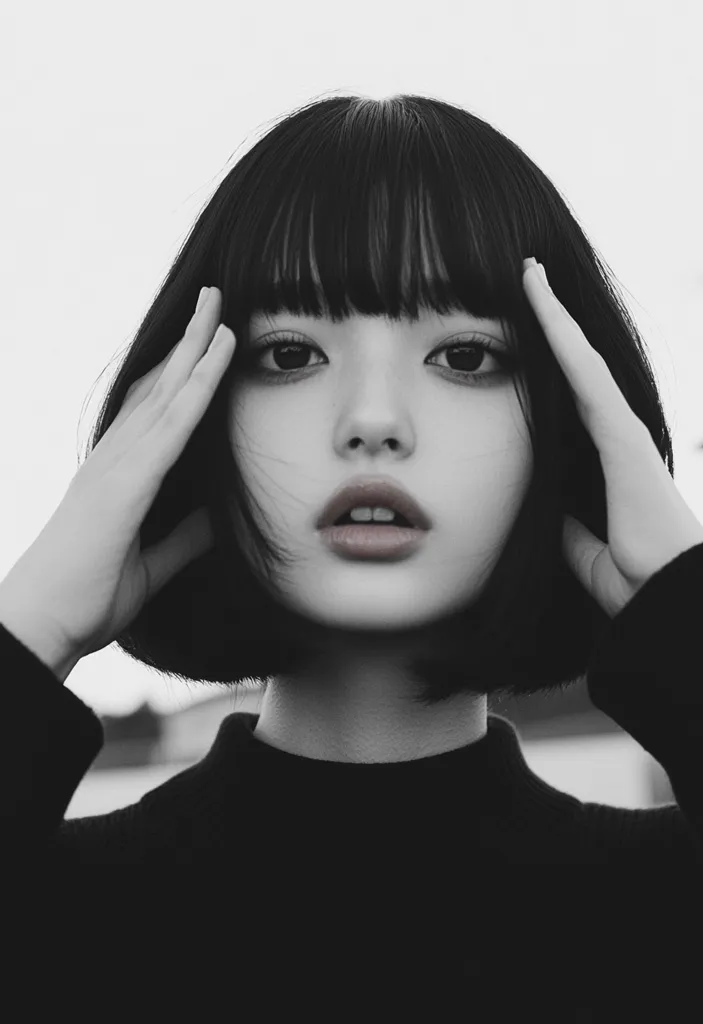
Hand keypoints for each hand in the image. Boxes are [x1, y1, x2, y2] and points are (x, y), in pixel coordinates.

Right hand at [0, 286, 234, 672]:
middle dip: (188, 341)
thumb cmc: (88, 596)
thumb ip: (183, 538)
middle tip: (212, 298)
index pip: (155, 409)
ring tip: (217, 306)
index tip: (203, 339)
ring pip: (166, 391)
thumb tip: (216, 518)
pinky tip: (216, 355)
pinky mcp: (125, 482)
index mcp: (120, 474)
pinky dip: (198, 386)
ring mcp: (117, 464)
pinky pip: (172, 424)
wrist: (43, 625)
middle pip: (159, 385)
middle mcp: (116, 458)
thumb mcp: (152, 565)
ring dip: (195, 346)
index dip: (179, 371)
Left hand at [523, 258, 702, 618]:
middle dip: (552, 322)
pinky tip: (539, 296)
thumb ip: (568, 528)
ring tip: (528, 269)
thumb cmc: (637, 578)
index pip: (568, 399)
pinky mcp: (622, 434)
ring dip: (553, 313)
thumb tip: (548, 515)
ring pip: (579, 357)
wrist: (672, 598)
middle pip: (575, 366)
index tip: (521, 333)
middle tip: (527, 277)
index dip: (547, 363)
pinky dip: (560, 334)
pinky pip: (584, 373)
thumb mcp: (582, 550)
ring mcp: (621, 429)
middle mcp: (615, 435)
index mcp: (605, 460)